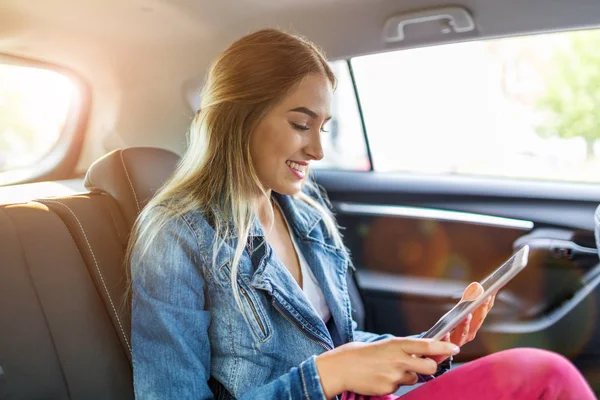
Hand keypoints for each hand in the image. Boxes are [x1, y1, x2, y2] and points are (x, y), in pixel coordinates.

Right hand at [315, 337, 459, 397]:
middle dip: (429, 367)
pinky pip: (400, 387)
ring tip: (389, 369)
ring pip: (414, 378)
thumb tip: (424, 352)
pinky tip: (381, 377)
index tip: (454, 348)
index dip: (442, 348)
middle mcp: (398, 359)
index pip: (426, 346)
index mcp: (397, 344)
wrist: (343, 367)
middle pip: (428, 367)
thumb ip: (404, 349)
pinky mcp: (388, 388)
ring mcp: (394, 375)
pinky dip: (394, 383)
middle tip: (423, 365)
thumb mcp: (385, 345)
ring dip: (407, 375)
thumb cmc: (364, 354)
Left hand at [430, 282, 496, 363]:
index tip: (492, 289)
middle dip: (481, 309)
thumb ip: (467, 301)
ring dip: (466, 323)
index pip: (483, 311)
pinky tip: (446, 332)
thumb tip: (476, 285)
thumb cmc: (450, 328)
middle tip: (484, 297)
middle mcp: (469, 333)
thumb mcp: (458, 313)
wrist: (437, 350)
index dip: (488, 300)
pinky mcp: (446, 348)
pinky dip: (447, 338)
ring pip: (464, 333)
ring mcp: (458, 341)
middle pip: (477, 321)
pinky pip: (446, 343)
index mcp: (474, 324)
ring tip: (467, 314)